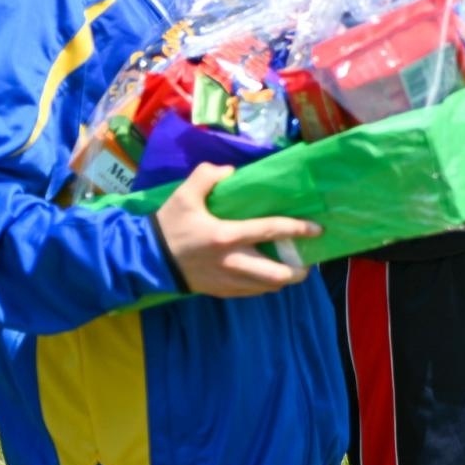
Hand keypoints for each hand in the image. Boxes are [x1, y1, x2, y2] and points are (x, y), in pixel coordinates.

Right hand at [155, 164, 319, 297]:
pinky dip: (265, 285)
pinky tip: (268, 274)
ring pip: (267, 288)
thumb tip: (231, 171)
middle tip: (308, 262)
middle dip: (298, 271)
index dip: (298, 229)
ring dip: (284, 280)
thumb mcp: (184, 195)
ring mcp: (227, 281)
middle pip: (276, 275)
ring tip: (292, 268)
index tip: (318, 229)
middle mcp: (232, 262)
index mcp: (226, 236)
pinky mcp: (220, 292)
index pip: (271, 232)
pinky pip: (251, 292)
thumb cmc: (169, 226)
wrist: (146, 259)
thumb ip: (207, 176)